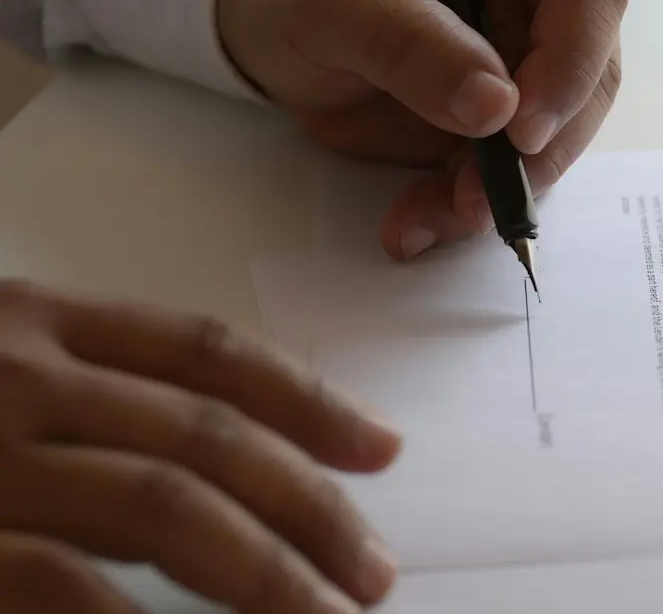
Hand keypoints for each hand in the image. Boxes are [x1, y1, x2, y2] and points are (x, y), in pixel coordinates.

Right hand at [0, 280, 401, 613]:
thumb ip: (90, 408)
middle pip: (208, 435)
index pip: (206, 352)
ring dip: (267, 571)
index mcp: (35, 321)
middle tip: (373, 571)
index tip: (383, 448)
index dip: (308, 401)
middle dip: (310, 508)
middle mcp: (17, 377)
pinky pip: (70, 584)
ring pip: (165, 507)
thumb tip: (238, 478)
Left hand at [217, 0, 627, 260]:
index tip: (521, 130)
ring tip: (433, 215)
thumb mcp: (337, 0)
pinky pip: (523, 162)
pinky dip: (475, 200)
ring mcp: (538, 43)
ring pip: (565, 128)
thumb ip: (412, 45)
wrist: (276, 25)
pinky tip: (422, 218)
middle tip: (476, 198)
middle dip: (540, 146)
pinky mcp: (518, 103)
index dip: (571, 61)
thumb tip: (497, 108)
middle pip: (592, 69)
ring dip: (506, 185)